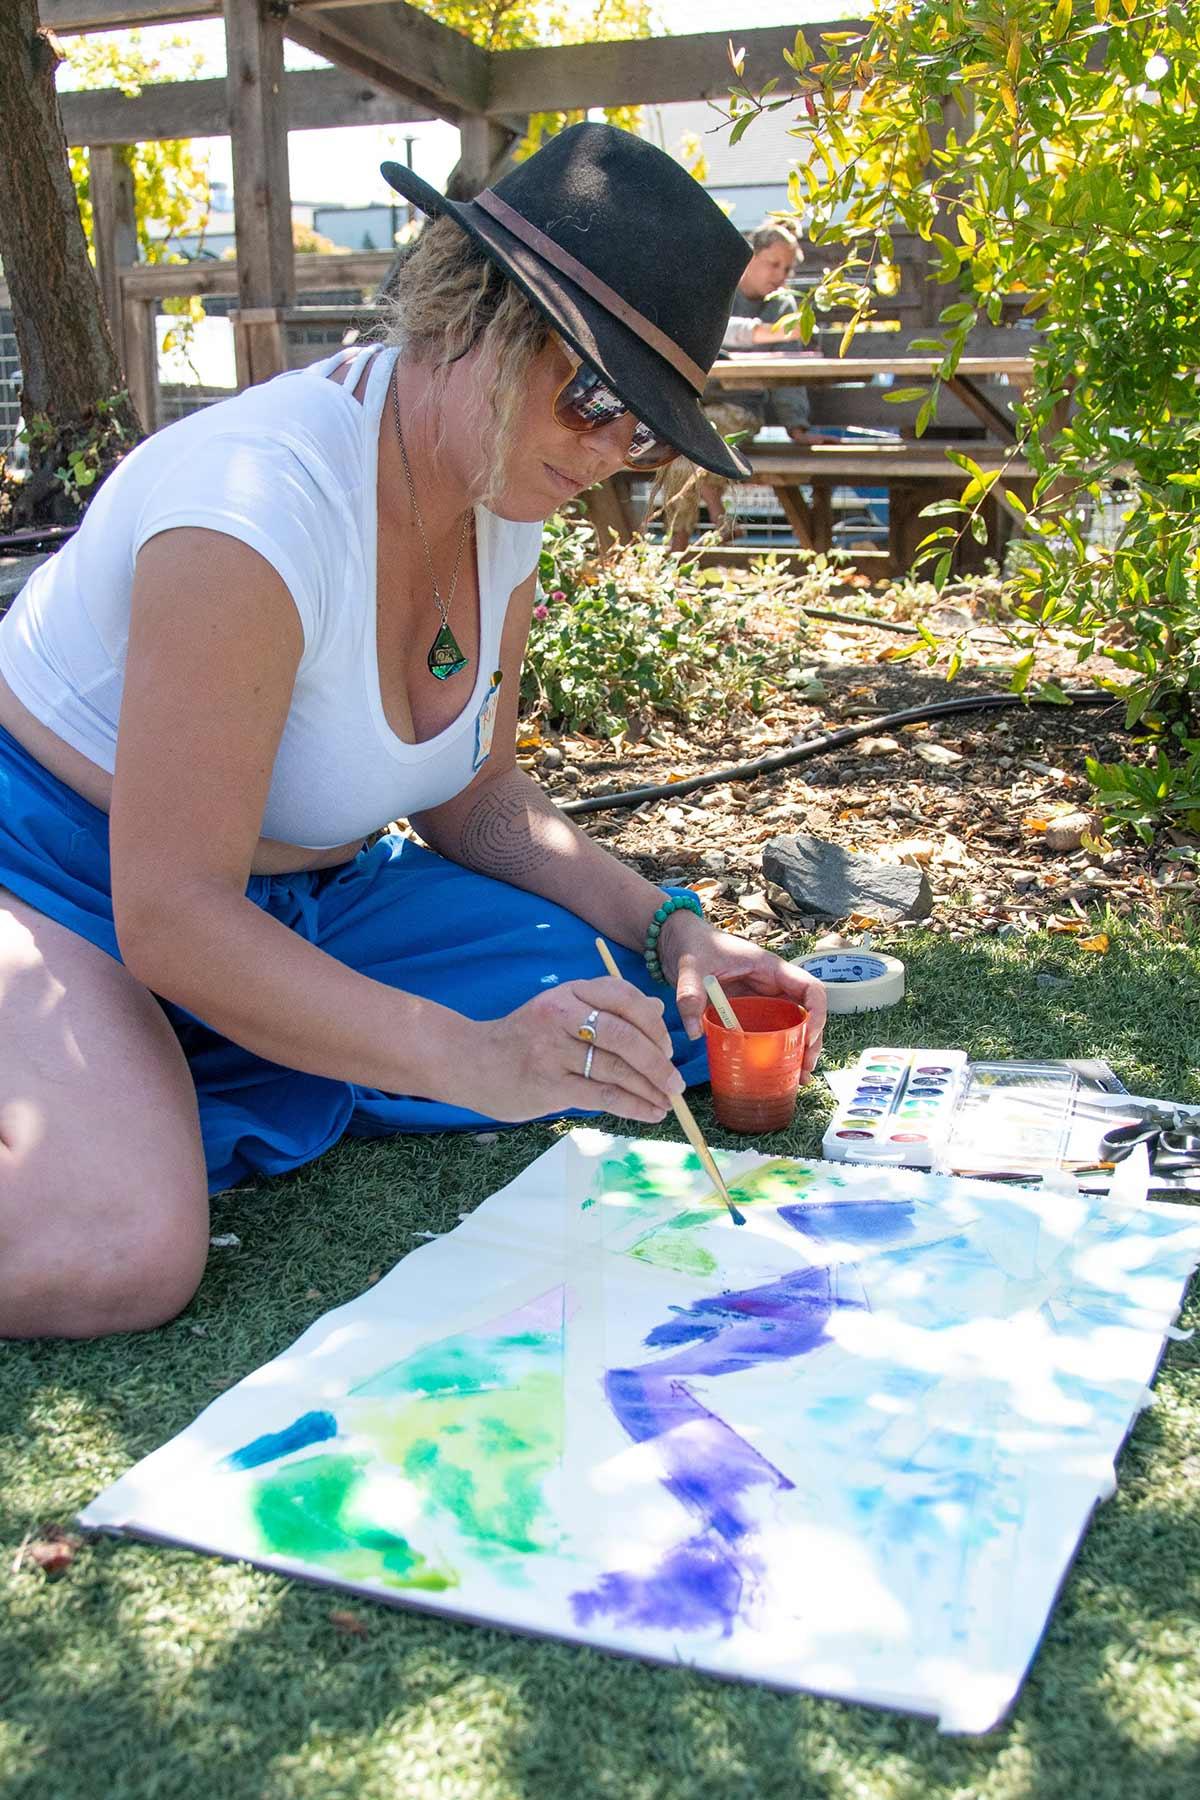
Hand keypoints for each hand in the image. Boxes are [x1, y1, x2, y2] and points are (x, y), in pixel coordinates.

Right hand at [475, 976, 684, 1124]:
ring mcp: (553, 1050)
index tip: (666, 1048)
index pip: (624, 997)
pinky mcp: (548, 1085)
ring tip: (668, 1102)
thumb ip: (606, 1008)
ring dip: (649, 1089)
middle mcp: (561, 1015)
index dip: (653, 1024)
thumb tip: (656, 1009)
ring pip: (616, 1069)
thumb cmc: (523, 1037)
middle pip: (625, 1036)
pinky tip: (649, 1112)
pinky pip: (602, 1096)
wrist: (470, 1061)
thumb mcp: (561, 1009)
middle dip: (658, 1063)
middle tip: (676, 1083)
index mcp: (569, 992)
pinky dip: (632, 1106)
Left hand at [659, 912, 826, 1081]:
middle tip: (804, 1070)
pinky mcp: (748, 1010)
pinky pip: (770, 1030)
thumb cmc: (692, 945)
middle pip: (807, 1013)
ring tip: (798, 1078)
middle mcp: (772, 984)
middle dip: (812, 1041)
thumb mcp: (691, 968)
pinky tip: (777, 1072)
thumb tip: (695, 1032)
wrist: (677, 940)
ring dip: (799, 1050)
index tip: (807, 1037)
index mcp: (769, 968)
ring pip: (792, 1025)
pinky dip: (777, 1050)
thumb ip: (690, 995)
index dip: (817, 1013)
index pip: (810, 987)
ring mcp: (762, 998)